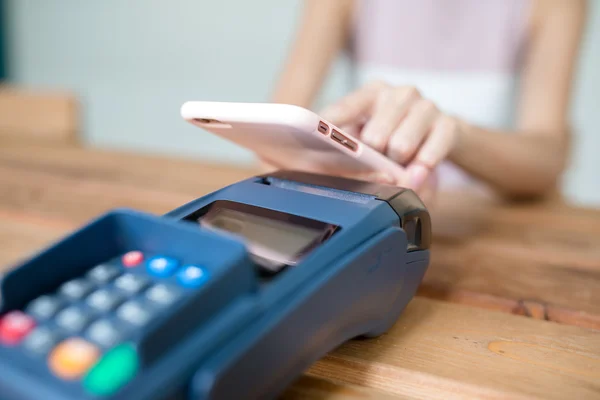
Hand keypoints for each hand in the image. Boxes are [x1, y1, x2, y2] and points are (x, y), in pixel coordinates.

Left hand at [320, 81, 462, 194]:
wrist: (443, 135)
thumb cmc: (395, 137)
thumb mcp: (369, 136)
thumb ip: (348, 145)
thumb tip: (326, 160)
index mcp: (373, 92)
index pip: (346, 108)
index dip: (329, 126)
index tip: (315, 139)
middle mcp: (401, 93)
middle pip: (374, 136)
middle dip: (372, 158)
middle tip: (376, 163)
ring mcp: (426, 106)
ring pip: (401, 147)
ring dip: (396, 165)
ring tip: (398, 164)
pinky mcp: (448, 125)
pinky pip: (429, 155)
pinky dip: (420, 170)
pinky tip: (417, 173)